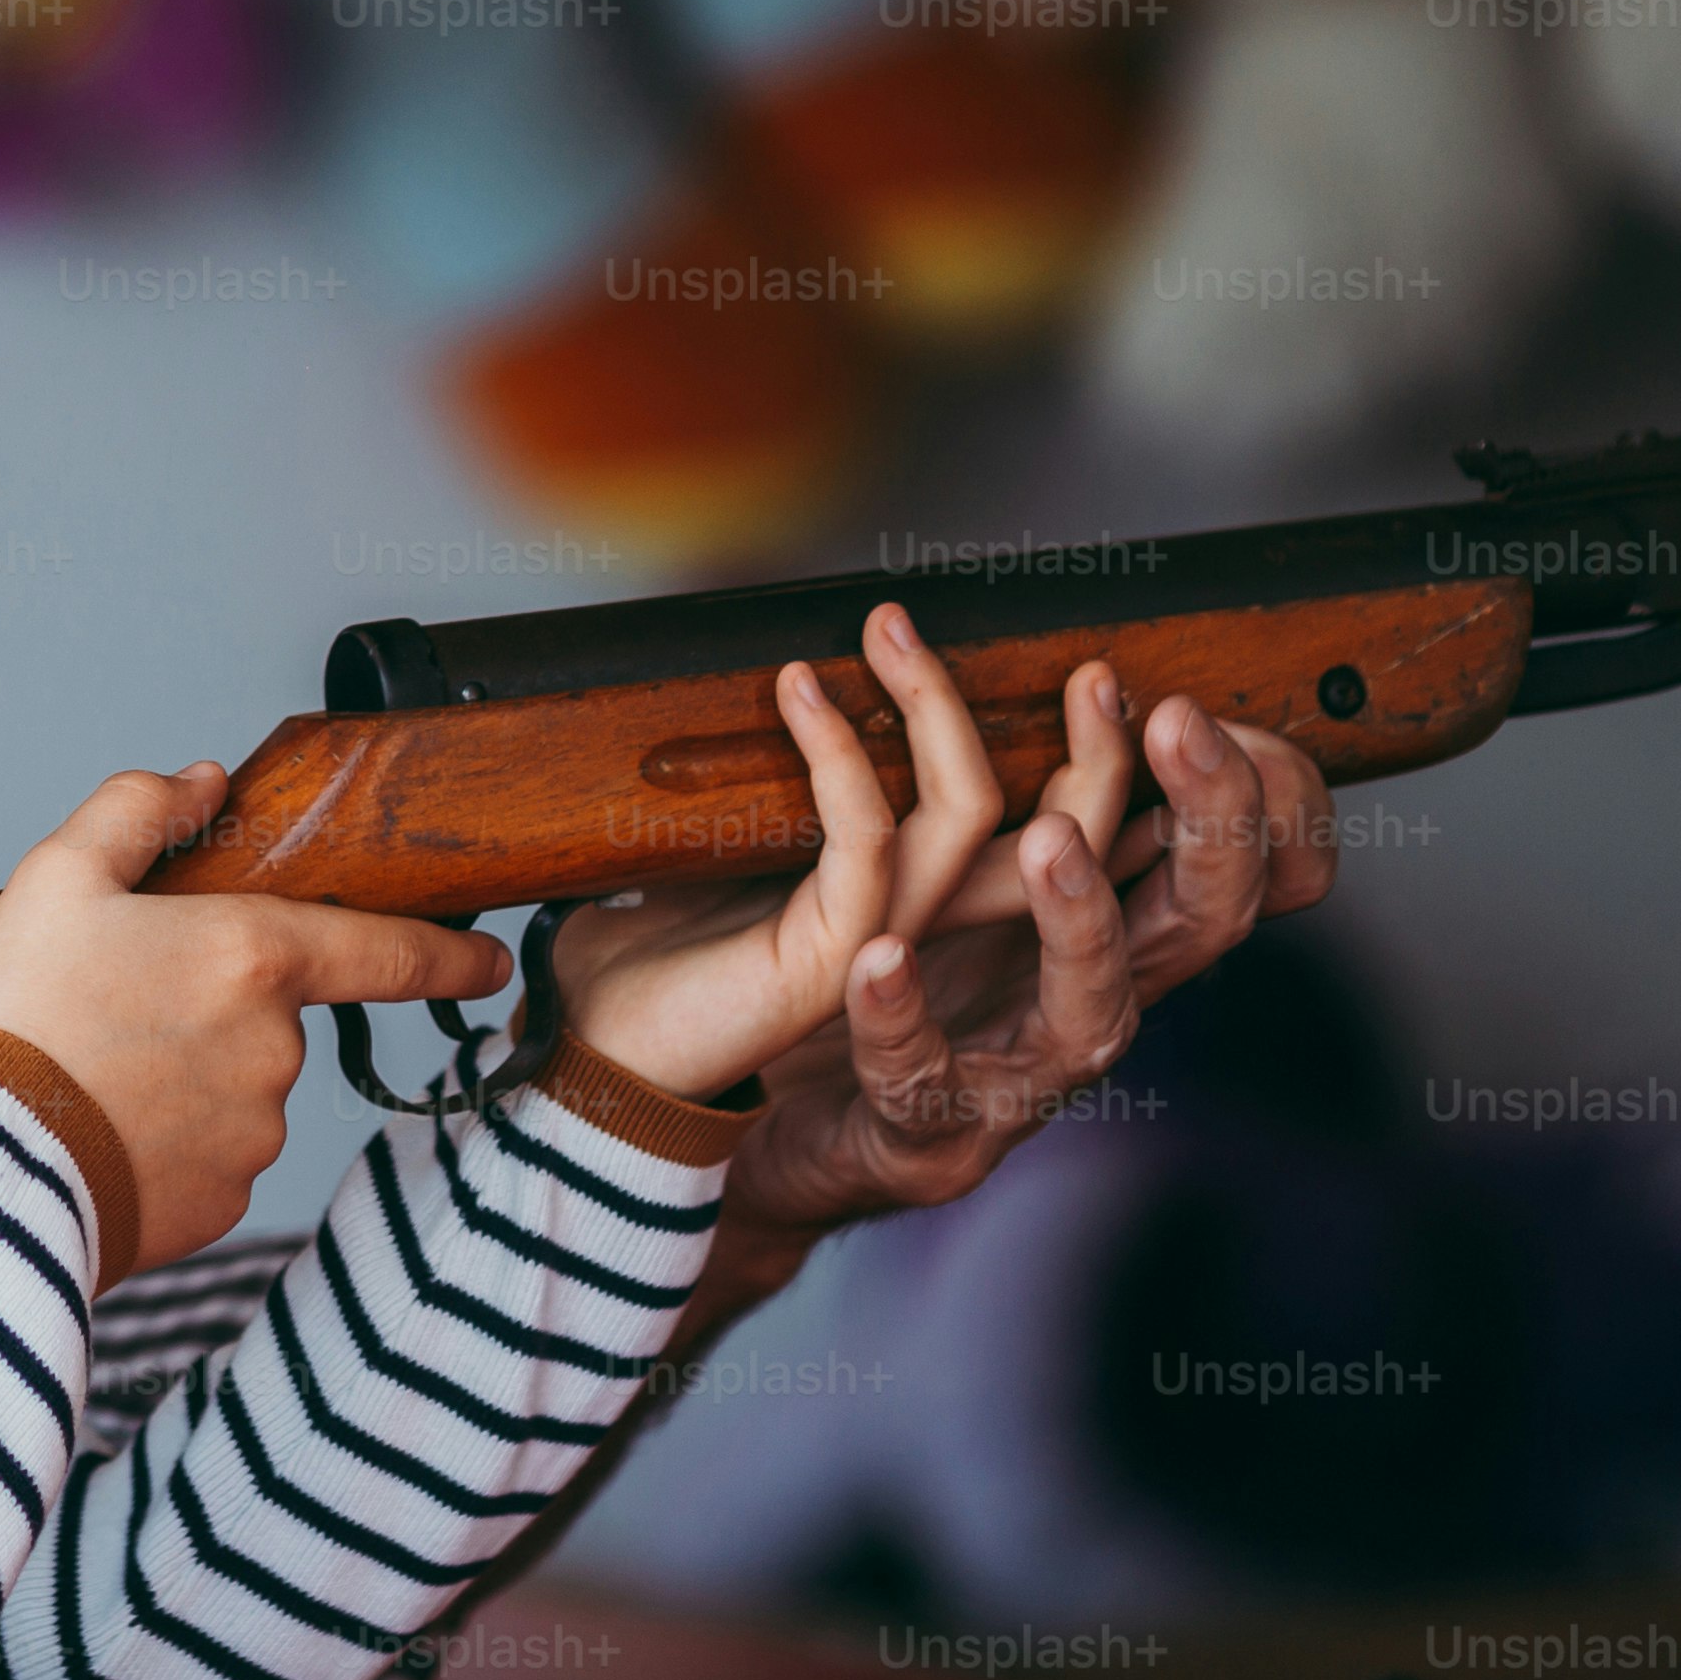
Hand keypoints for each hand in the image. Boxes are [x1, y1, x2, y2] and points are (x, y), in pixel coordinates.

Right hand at [0, 762, 506, 1274]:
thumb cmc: (16, 1017)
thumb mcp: (56, 877)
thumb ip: (137, 812)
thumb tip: (201, 781)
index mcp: (253, 956)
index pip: (389, 952)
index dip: (448, 953)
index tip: (489, 958)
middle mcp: (275, 1049)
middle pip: (268, 1015)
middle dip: (209, 1009)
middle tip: (111, 1009)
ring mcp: (253, 1134)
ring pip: (234, 1088)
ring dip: (182, 1077)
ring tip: (87, 1073)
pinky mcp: (219, 1203)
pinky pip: (204, 1158)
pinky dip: (161, 1143)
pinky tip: (96, 1132)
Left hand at [545, 603, 1047, 1103]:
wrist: (596, 1050)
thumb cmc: (648, 946)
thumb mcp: (717, 836)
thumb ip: (765, 772)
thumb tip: (774, 662)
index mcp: (906, 892)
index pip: (1030, 823)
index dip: (1080, 756)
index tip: (1072, 663)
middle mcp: (916, 920)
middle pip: (1050, 831)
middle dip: (1084, 743)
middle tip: (1064, 653)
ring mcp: (881, 944)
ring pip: (962, 816)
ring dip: (936, 709)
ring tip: (891, 630)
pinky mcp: (832, 961)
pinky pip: (863, 841)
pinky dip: (838, 756)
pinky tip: (801, 691)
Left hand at [713, 674, 1336, 1287]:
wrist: (738, 1120)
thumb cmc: (835, 972)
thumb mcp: (916, 864)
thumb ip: (965, 778)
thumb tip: (981, 638)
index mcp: (1086, 931)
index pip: (1220, 864)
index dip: (1246, 793)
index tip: (1202, 694)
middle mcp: (1076, 1004)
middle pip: (1197, 922)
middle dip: (1206, 819)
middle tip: (1175, 718)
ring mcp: (1010, 1081)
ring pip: (1089, 1006)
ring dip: (1080, 917)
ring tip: (1046, 835)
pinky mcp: (924, 1136)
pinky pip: (922, 1075)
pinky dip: (901, 1019)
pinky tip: (875, 960)